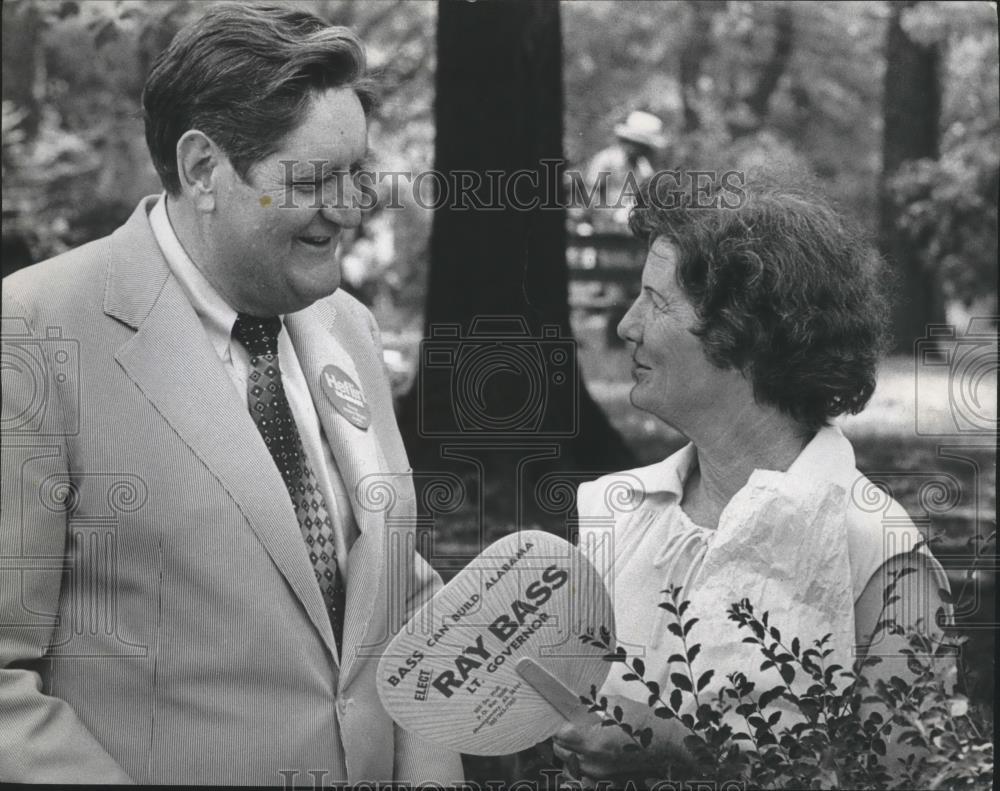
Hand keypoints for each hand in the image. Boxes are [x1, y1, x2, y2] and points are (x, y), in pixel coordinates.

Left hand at [551, 694, 686, 784]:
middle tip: (573, 723)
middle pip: (560, 751)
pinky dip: (580, 762)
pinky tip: (590, 750)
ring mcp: (600, 774)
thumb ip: (591, 705)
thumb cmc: (646, 722)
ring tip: (582, 736)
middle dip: (563, 737)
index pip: (560, 735)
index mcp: (594, 743)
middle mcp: (594, 763)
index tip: (565, 715)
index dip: (560, 723)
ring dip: (570, 750)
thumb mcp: (616, 704)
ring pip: (570, 764)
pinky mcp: (607, 779)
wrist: (670, 744)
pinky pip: (582, 772)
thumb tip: (574, 704)